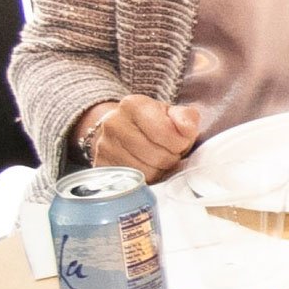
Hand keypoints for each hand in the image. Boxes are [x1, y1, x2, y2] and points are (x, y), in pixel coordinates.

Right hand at [74, 96, 201, 179]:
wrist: (122, 131)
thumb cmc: (152, 124)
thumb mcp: (172, 114)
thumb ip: (186, 118)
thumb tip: (187, 129)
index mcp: (133, 105)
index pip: (164, 132)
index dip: (180, 143)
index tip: (180, 142)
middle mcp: (113, 123)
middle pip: (156, 156)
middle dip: (170, 158)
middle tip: (170, 153)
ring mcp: (104, 146)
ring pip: (145, 172)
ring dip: (159, 171)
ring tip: (158, 160)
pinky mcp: (101, 167)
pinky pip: (132, 183)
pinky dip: (145, 180)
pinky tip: (146, 168)